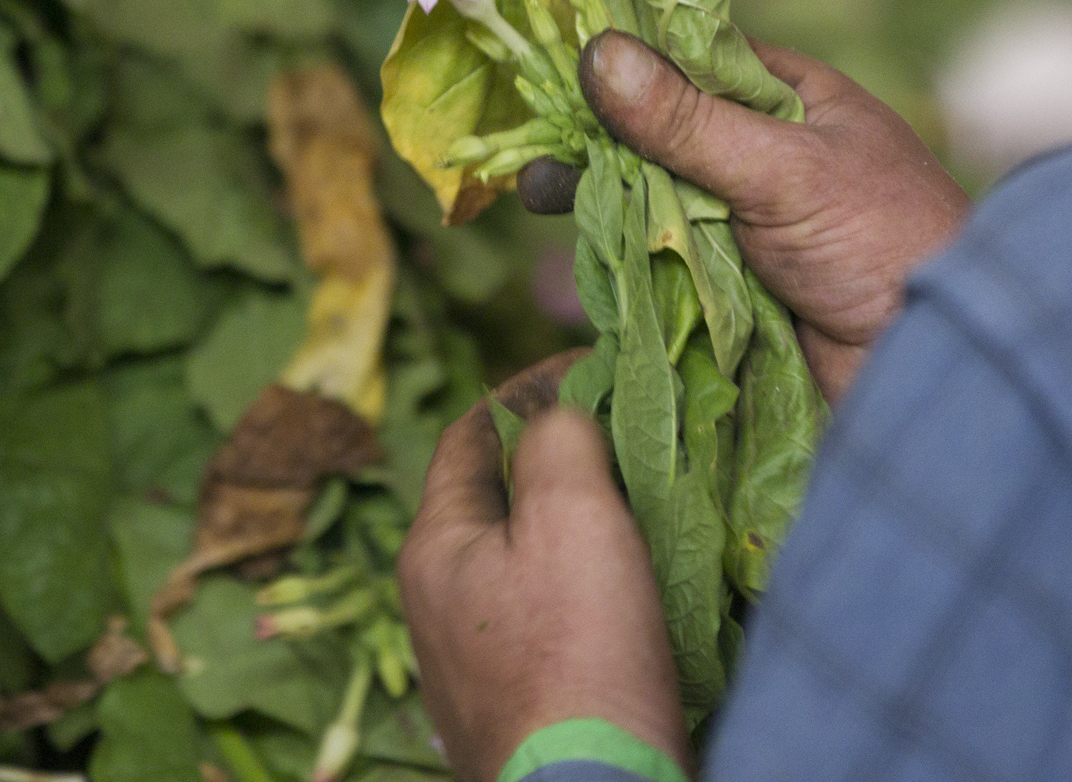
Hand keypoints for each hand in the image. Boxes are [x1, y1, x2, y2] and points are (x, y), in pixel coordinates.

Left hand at [399, 353, 687, 781]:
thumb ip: (557, 441)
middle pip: (495, 497)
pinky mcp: (513, 703)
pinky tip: (630, 586)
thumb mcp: (571, 516)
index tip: (594, 369)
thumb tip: (557, 411)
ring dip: (573, 520)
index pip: (468, 434)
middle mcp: (435, 603)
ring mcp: (470, 661)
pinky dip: (583, 581)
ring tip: (638, 500)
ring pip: (522, 557)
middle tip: (625, 431)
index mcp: (433, 547)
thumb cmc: (577, 651)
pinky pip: (544, 614)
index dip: (528, 388)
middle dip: (556, 455)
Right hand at [519, 32, 970, 403]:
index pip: (693, 58)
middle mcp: (769, 151)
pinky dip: (630, 254)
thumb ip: (689, 122)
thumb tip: (598, 53)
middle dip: (602, 140)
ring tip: (540, 197)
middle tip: (533, 151)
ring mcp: (753, 220)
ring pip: (661, 198)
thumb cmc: (886, 242)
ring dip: (607, 199)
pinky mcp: (740, 285)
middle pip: (666, 132)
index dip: (627, 60)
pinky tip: (579, 247)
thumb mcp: (784, 169)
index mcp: (794, 98)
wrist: (940, 363)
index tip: (551, 61)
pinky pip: (670, 260)